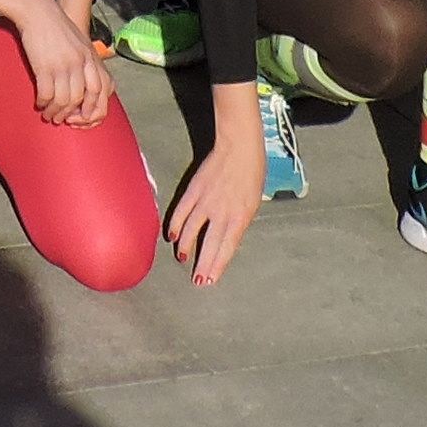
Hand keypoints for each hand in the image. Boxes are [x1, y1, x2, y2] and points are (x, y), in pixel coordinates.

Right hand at [17, 0, 108, 125]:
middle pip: (85, 99)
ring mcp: (63, 65)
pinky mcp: (45, 66)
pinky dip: (44, 103)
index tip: (85, 116)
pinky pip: (47, 94)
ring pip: (65, 100)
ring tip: (50, 114)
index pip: (103, 90)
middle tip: (65, 119)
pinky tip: (40, 104)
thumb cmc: (58, 28)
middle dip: (76, 115)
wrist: (38, 11)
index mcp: (91, 58)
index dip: (95, 108)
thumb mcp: (81, 43)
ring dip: (57, 112)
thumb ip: (88, 63)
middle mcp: (81, 63)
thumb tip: (89, 87)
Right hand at [164, 104, 263, 285]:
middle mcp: (222, 211)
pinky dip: (176, 224)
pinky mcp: (194, 190)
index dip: (218, 265)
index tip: (210, 279)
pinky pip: (182, 211)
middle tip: (197, 280)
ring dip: (186, 246)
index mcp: (241, 215)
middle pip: (209, 243)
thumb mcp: (253, 201)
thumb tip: (227, 237)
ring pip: (192, 230)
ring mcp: (206, 200)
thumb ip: (239, 221)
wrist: (239, 145)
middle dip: (203, 264)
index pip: (227, 247)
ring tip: (182, 258)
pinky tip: (173, 235)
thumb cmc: (252, 172)